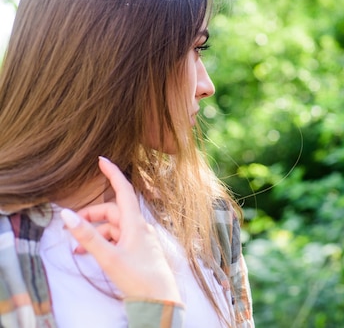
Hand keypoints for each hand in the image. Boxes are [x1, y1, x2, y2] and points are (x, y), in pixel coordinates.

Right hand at [60, 156, 180, 302]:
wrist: (160, 300)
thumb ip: (88, 237)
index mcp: (136, 223)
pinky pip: (119, 240)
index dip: (113, 174)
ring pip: (114, 228)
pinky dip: (104, 244)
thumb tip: (67, 216)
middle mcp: (140, 227)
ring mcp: (141, 240)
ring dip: (95, 234)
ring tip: (77, 251)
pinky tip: (91, 256)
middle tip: (70, 228)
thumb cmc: (139, 278)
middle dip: (91, 217)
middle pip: (112, 212)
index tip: (102, 159)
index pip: (123, 190)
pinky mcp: (139, 251)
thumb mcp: (109, 257)